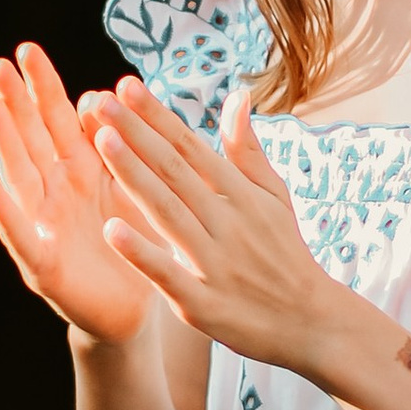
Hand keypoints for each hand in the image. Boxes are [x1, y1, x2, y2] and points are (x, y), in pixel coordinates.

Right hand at [0, 42, 160, 344]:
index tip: (27, 51)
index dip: (42, 86)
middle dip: (13, 101)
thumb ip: (116, 141)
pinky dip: (5, 212)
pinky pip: (23, 236)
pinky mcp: (45, 267)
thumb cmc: (132, 240)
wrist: (138, 310)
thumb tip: (102, 92)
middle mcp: (54, 192)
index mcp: (79, 169)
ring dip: (2, 141)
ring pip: (20, 176)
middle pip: (30, 139)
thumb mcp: (128, 183)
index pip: (57, 119)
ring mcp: (45, 227)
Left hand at [82, 78, 339, 370]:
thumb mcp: (274, 197)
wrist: (311, 323)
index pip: (191, 148)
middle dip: (136, 134)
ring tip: (102, 142)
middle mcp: (228, 223)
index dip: (157, 116)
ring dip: (134, 176)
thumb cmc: (285, 254)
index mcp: (241, 195)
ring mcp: (215, 263)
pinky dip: (141, 252)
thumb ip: (248, 150)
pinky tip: (112, 230)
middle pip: (174, 172)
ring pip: (168, 213)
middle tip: (99, 101)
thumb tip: (237, 96)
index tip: (126, 86)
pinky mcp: (203, 303)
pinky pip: (168, 274)